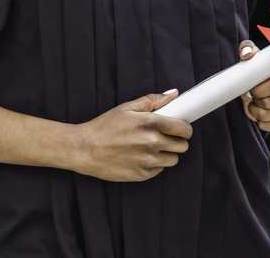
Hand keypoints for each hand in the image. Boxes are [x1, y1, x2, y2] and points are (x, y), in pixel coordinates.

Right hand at [71, 89, 193, 181]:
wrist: (84, 149)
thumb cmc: (104, 126)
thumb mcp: (126, 108)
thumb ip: (152, 100)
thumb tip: (174, 94)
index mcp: (149, 123)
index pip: (183, 128)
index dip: (185, 128)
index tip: (181, 128)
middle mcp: (151, 143)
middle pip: (183, 146)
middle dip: (177, 141)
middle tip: (165, 137)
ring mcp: (147, 161)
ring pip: (173, 159)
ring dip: (167, 153)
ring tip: (151, 147)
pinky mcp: (142, 174)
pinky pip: (159, 170)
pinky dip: (154, 164)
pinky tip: (140, 156)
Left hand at [237, 40, 269, 132]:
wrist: (264, 84)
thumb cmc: (259, 68)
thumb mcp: (253, 56)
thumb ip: (248, 49)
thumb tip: (247, 54)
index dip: (260, 89)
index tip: (251, 89)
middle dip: (255, 101)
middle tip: (250, 97)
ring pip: (269, 115)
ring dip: (255, 113)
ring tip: (252, 105)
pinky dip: (263, 123)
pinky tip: (259, 117)